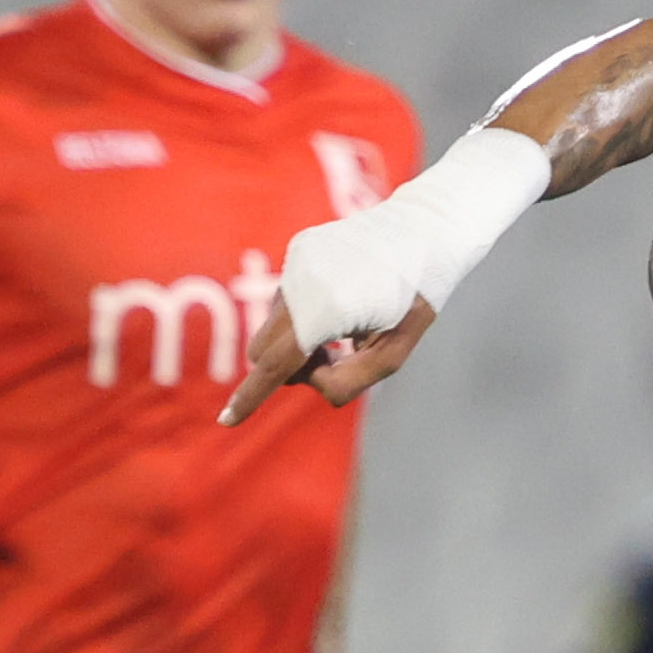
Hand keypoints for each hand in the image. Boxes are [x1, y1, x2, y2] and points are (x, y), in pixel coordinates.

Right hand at [223, 212, 433, 425]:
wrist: (425, 231)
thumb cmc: (416, 301)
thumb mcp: (392, 354)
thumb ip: (347, 382)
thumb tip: (307, 379)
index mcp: (325, 311)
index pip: (276, 365)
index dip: (251, 397)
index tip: (226, 421)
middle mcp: (300, 283)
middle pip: (264, 350)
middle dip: (289, 368)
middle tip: (335, 358)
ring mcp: (295, 262)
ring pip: (276, 323)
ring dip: (300, 338)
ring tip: (346, 327)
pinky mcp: (298, 248)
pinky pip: (288, 295)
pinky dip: (306, 311)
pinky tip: (344, 299)